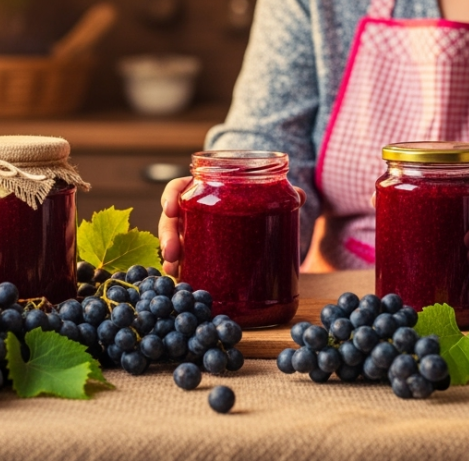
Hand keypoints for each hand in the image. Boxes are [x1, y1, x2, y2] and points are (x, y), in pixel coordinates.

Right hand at [158, 178, 307, 277]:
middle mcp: (194, 212)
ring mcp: (194, 233)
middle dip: (167, 236)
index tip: (170, 208)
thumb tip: (301, 195)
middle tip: (172, 252)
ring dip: (170, 257)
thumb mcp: (263, 195)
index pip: (179, 188)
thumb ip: (280, 194)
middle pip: (172, 220)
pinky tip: (182, 280)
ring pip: (175, 242)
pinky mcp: (199, 253)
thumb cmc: (253, 200)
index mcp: (203, 190)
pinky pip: (185, 260)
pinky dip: (181, 270)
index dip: (171, 197)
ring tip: (175, 271)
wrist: (258, 218)